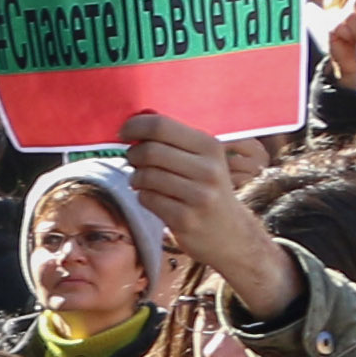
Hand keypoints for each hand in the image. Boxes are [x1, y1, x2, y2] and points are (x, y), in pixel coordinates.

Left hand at [123, 114, 285, 318]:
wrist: (231, 234)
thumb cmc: (207, 189)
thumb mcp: (203, 159)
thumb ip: (174, 139)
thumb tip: (134, 123)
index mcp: (210, 146)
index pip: (161, 126)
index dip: (135, 126)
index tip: (124, 133)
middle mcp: (208, 169)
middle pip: (149, 151)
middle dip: (133, 155)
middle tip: (133, 161)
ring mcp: (198, 196)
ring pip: (145, 175)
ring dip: (136, 177)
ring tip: (143, 181)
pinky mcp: (185, 219)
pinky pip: (147, 199)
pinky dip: (143, 196)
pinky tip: (153, 197)